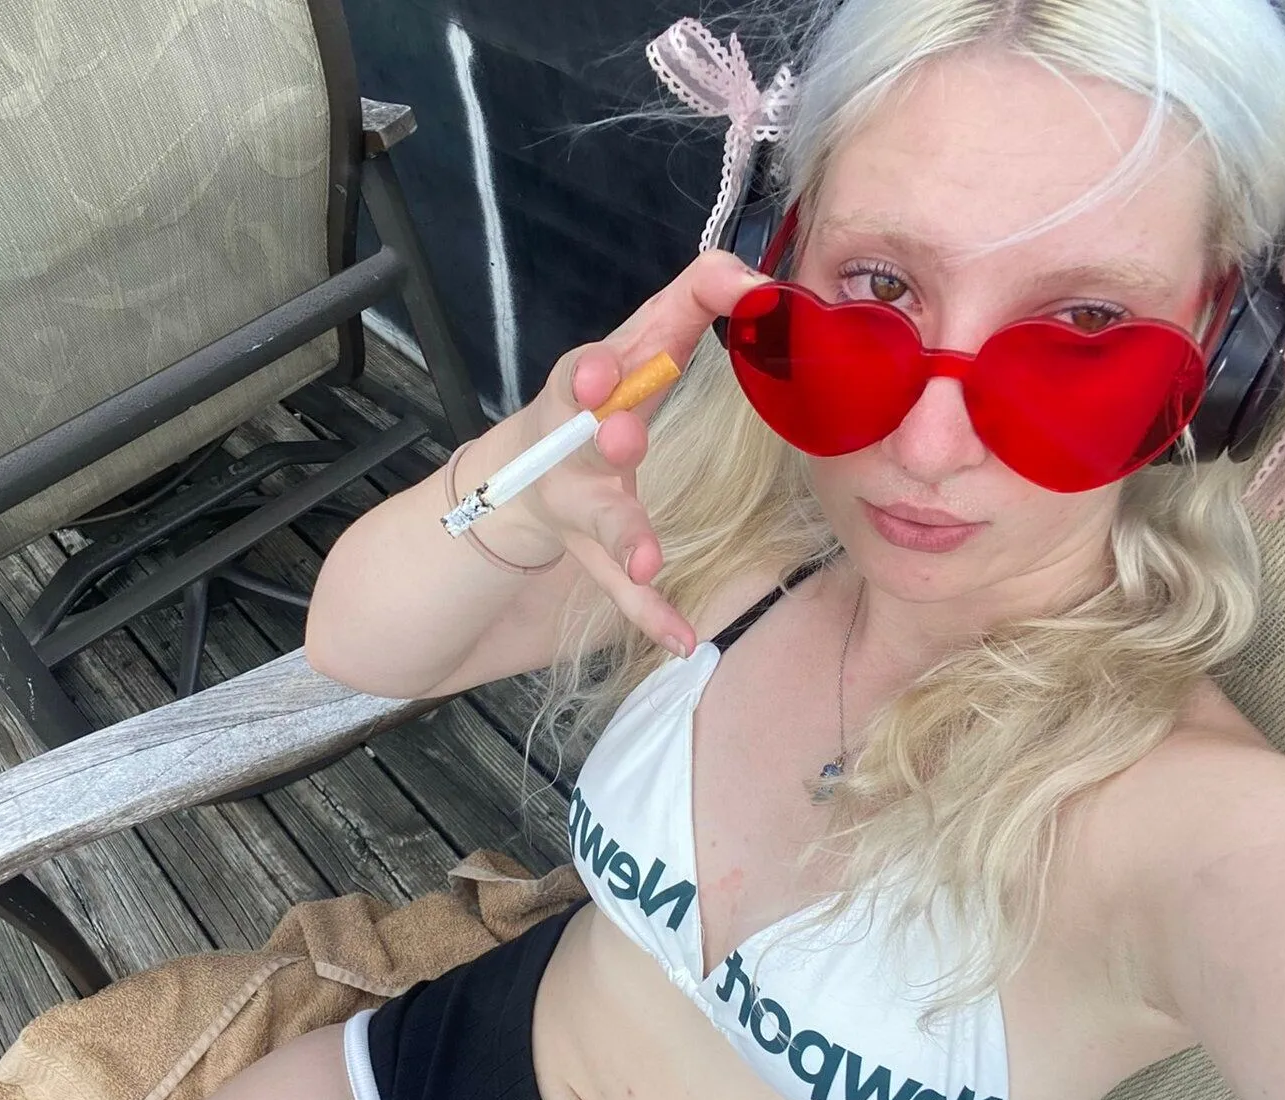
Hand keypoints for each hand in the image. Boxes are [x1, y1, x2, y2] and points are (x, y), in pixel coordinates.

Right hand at [496, 249, 772, 656]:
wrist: (522, 476)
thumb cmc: (601, 397)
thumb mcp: (641, 340)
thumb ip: (695, 300)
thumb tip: (762, 275)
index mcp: (595, 379)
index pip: (611, 346)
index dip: (635, 339)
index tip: (674, 327)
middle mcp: (576, 435)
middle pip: (584, 431)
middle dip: (604, 430)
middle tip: (622, 435)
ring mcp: (576, 497)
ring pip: (598, 515)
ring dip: (620, 532)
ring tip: (645, 561)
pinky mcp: (589, 549)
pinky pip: (616, 588)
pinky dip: (647, 614)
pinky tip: (681, 639)